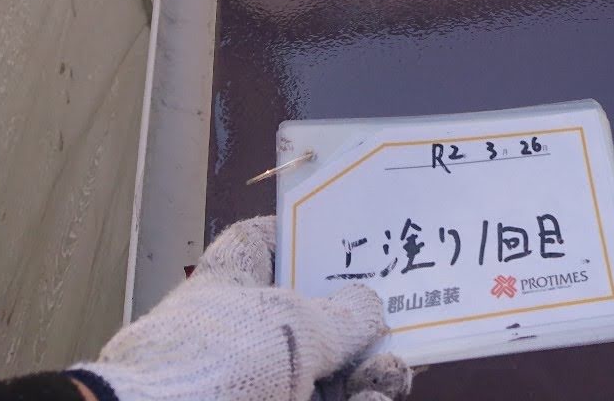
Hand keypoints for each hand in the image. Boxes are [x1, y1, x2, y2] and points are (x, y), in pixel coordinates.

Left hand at [78, 216, 411, 400]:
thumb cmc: (216, 365)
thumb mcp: (291, 325)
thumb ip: (342, 315)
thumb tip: (370, 302)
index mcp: (228, 289)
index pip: (255, 246)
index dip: (293, 233)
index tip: (335, 230)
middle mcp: (240, 337)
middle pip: (309, 317)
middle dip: (357, 318)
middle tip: (397, 314)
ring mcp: (254, 386)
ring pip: (326, 371)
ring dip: (369, 366)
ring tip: (395, 369)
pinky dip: (363, 400)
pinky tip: (381, 395)